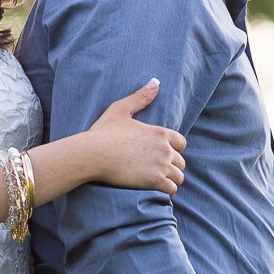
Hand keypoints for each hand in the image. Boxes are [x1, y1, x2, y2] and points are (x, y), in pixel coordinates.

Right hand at [86, 80, 186, 194]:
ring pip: (179, 177)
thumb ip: (140, 97)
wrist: (92, 154)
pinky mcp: (154, 181)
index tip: (161, 154)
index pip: (181, 143)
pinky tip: (157, 190)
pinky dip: (167, 191)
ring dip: (171, 180)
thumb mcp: (121, 109)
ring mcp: (161, 166)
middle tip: (157, 170)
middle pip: (181, 162)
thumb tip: (156, 81)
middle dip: (172, 166)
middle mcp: (165, 149)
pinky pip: (171, 189)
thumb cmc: (103, 132)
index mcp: (160, 132)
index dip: (173, 149)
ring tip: (158, 181)